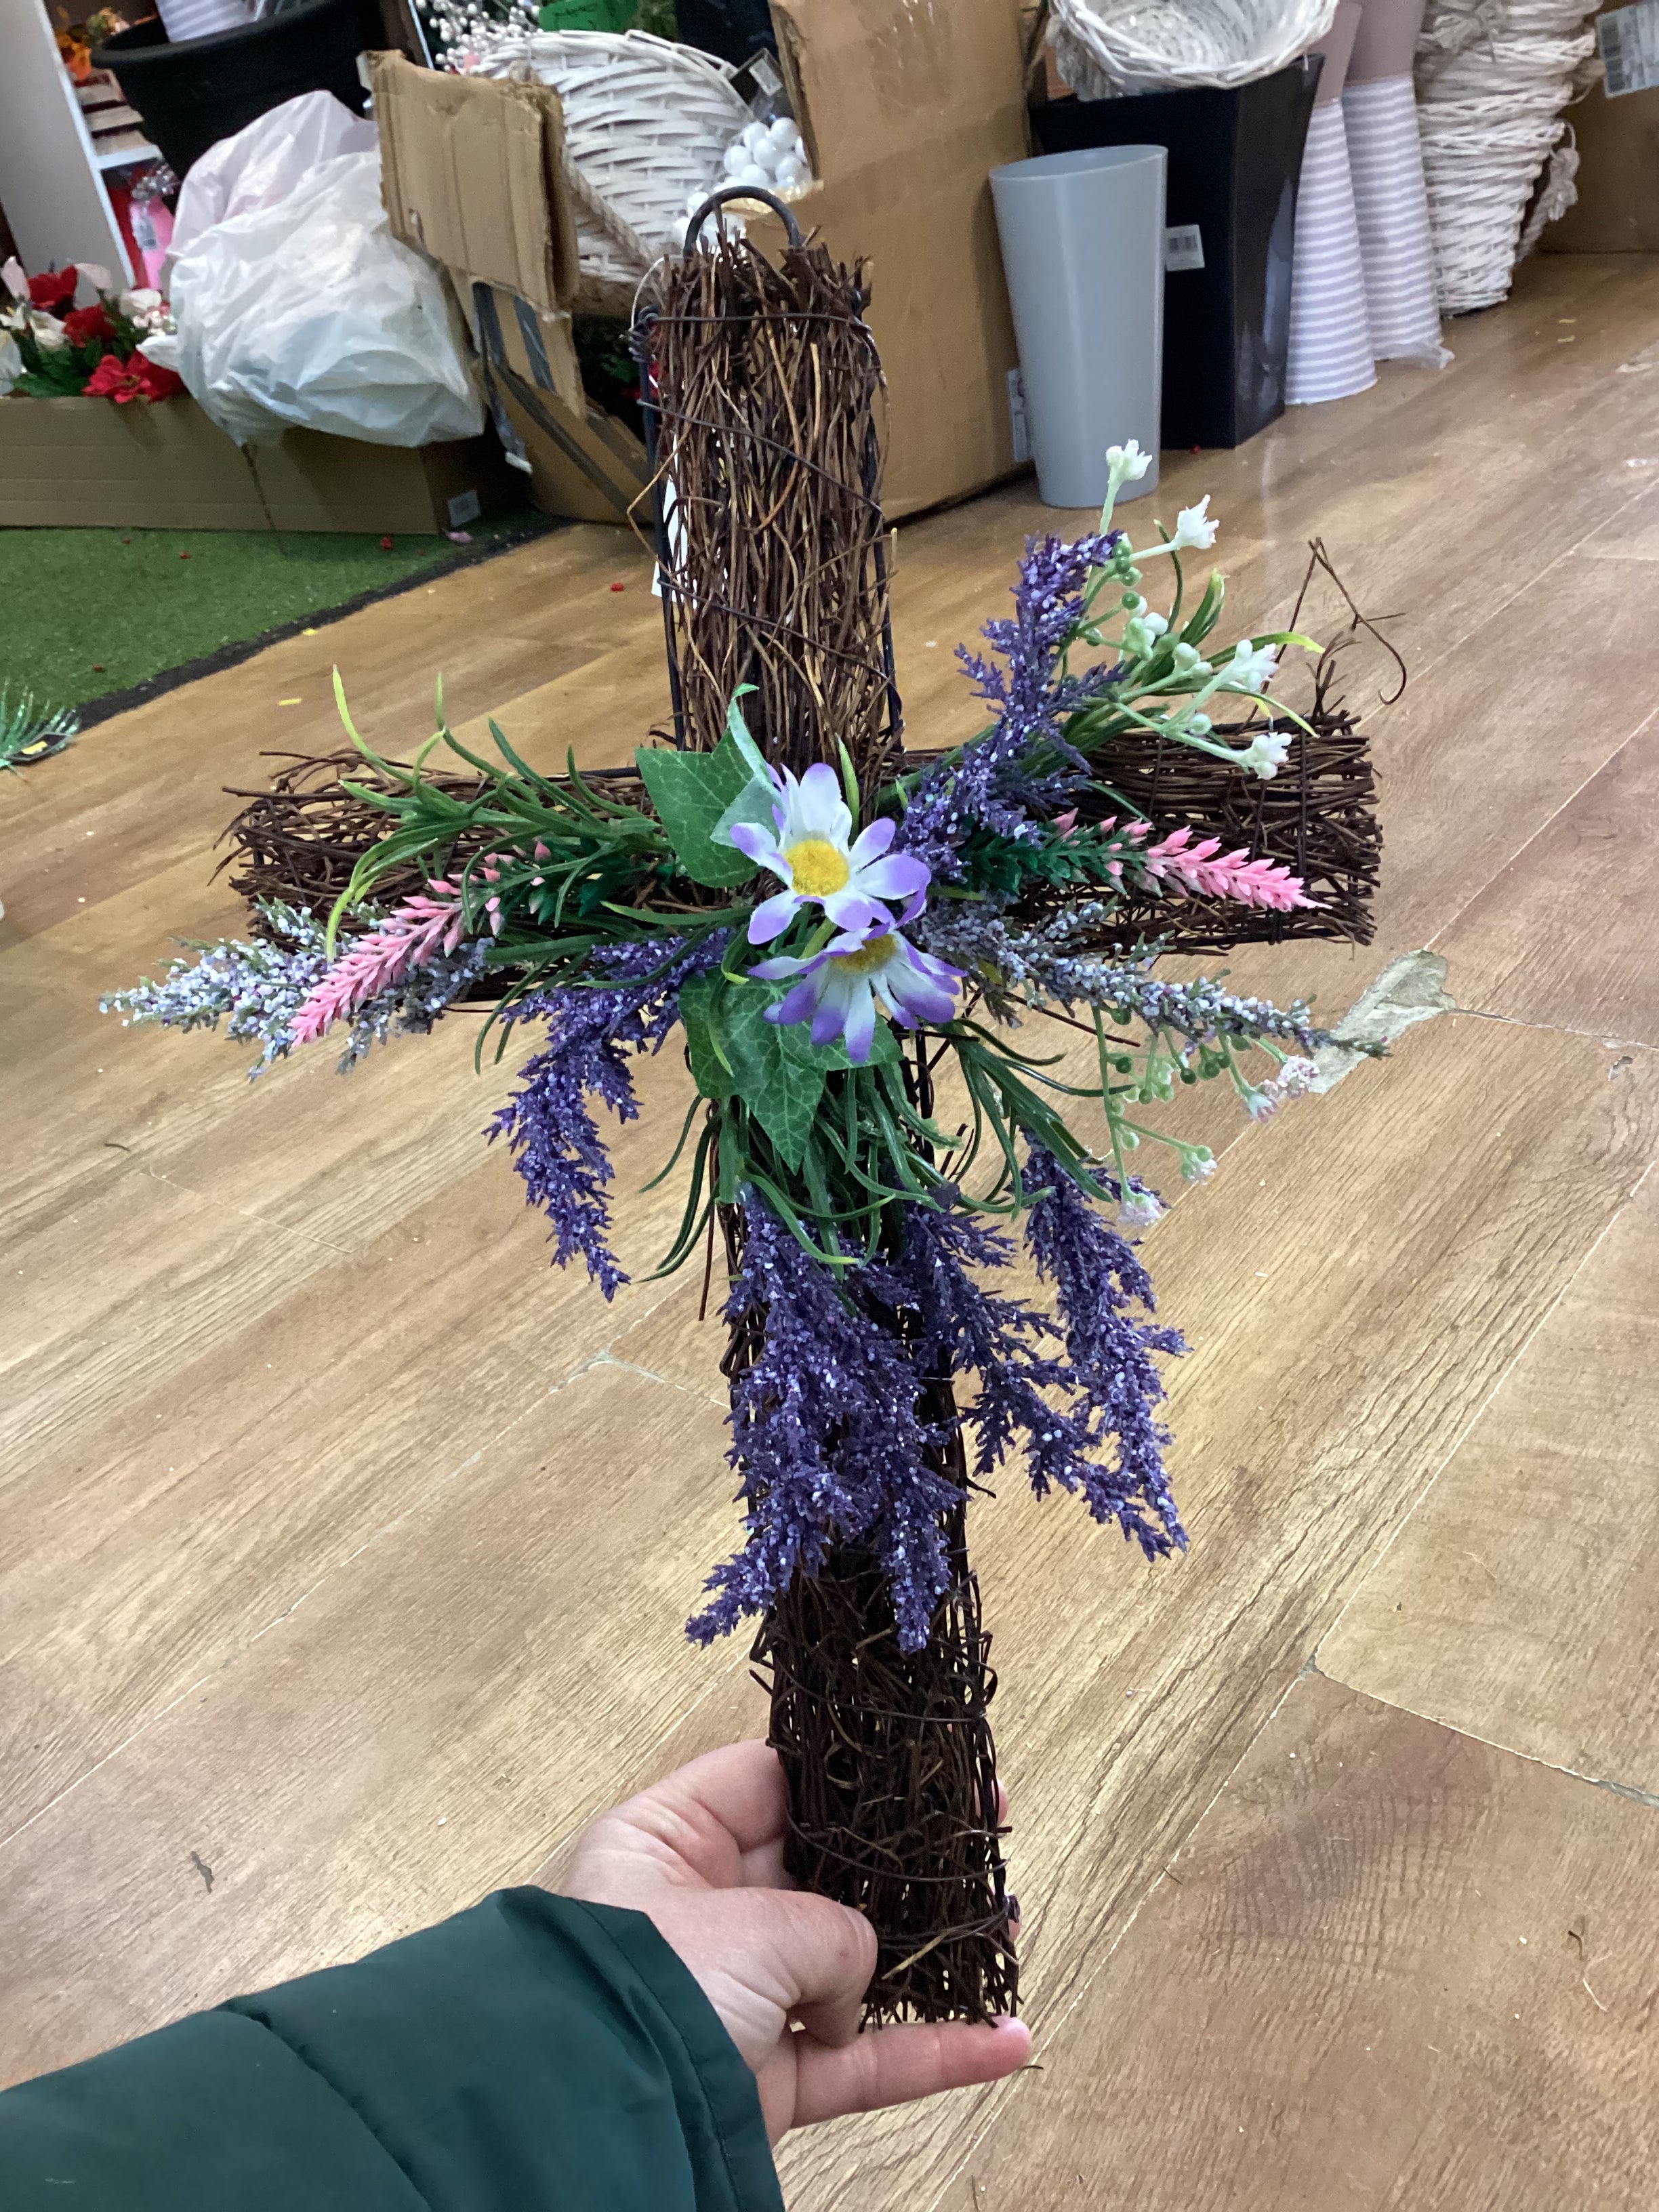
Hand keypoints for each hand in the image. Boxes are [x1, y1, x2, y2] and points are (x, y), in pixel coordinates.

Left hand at [557, 1739, 1029, 2142]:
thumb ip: (830, 1928)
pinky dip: (932, 2053)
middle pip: (822, 1872)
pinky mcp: (766, 2080)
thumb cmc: (653, 1987)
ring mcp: (735, 1998)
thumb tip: (854, 1972)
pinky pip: (862, 2060)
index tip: (923, 1767)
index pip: (767, 1784)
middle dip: (904, 1862)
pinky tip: (1003, 2039)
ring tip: (1006, 1924)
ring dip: (930, 1952)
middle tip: (984, 1831)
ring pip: (852, 1967)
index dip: (848, 1775)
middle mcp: (697, 1912)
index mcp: (664, 1842)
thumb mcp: (753, 1925)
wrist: (602, 2123)